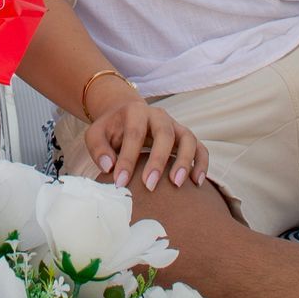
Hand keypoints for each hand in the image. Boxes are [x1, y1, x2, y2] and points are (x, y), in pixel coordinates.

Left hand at [85, 82, 208, 192]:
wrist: (126, 116)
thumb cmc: (111, 130)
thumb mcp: (96, 134)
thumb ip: (98, 148)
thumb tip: (109, 166)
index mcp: (135, 112)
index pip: (134, 134)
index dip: (128, 159)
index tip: (120, 182)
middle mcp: (159, 116)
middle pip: (164, 134)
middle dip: (158, 160)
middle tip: (150, 185)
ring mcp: (175, 126)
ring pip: (188, 138)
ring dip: (185, 161)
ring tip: (177, 184)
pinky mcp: (185, 138)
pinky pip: (200, 148)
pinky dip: (201, 164)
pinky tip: (196, 182)